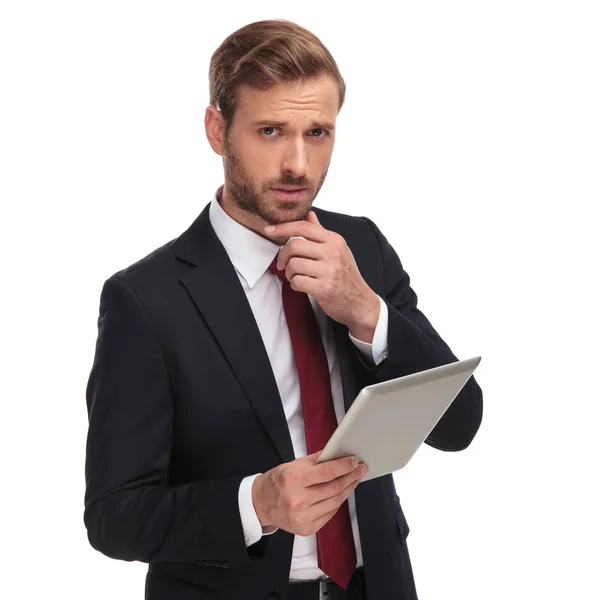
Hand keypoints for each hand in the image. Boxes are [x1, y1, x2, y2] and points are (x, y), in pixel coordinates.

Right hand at [251, 451, 367, 535]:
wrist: (261, 504)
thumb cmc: (277, 481)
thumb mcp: (293, 464)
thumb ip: (316, 460)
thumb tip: (337, 454)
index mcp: (292, 480)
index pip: (326, 472)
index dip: (344, 466)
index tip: (354, 461)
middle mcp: (297, 500)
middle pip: (334, 488)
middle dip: (351, 477)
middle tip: (360, 469)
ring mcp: (302, 517)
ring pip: (335, 502)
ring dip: (348, 489)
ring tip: (354, 479)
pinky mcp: (306, 529)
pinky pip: (330, 513)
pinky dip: (338, 502)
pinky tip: (342, 492)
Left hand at [264, 211, 379, 342]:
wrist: (360, 301)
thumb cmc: (345, 275)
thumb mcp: (338, 249)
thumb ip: (321, 232)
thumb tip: (309, 214)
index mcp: (334, 240)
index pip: (304, 226)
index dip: (283, 227)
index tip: (269, 230)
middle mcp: (333, 253)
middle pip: (294, 245)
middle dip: (283, 256)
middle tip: (283, 264)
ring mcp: (329, 271)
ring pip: (293, 265)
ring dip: (289, 273)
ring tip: (296, 277)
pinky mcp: (325, 288)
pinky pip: (297, 282)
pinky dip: (295, 285)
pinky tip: (302, 286)